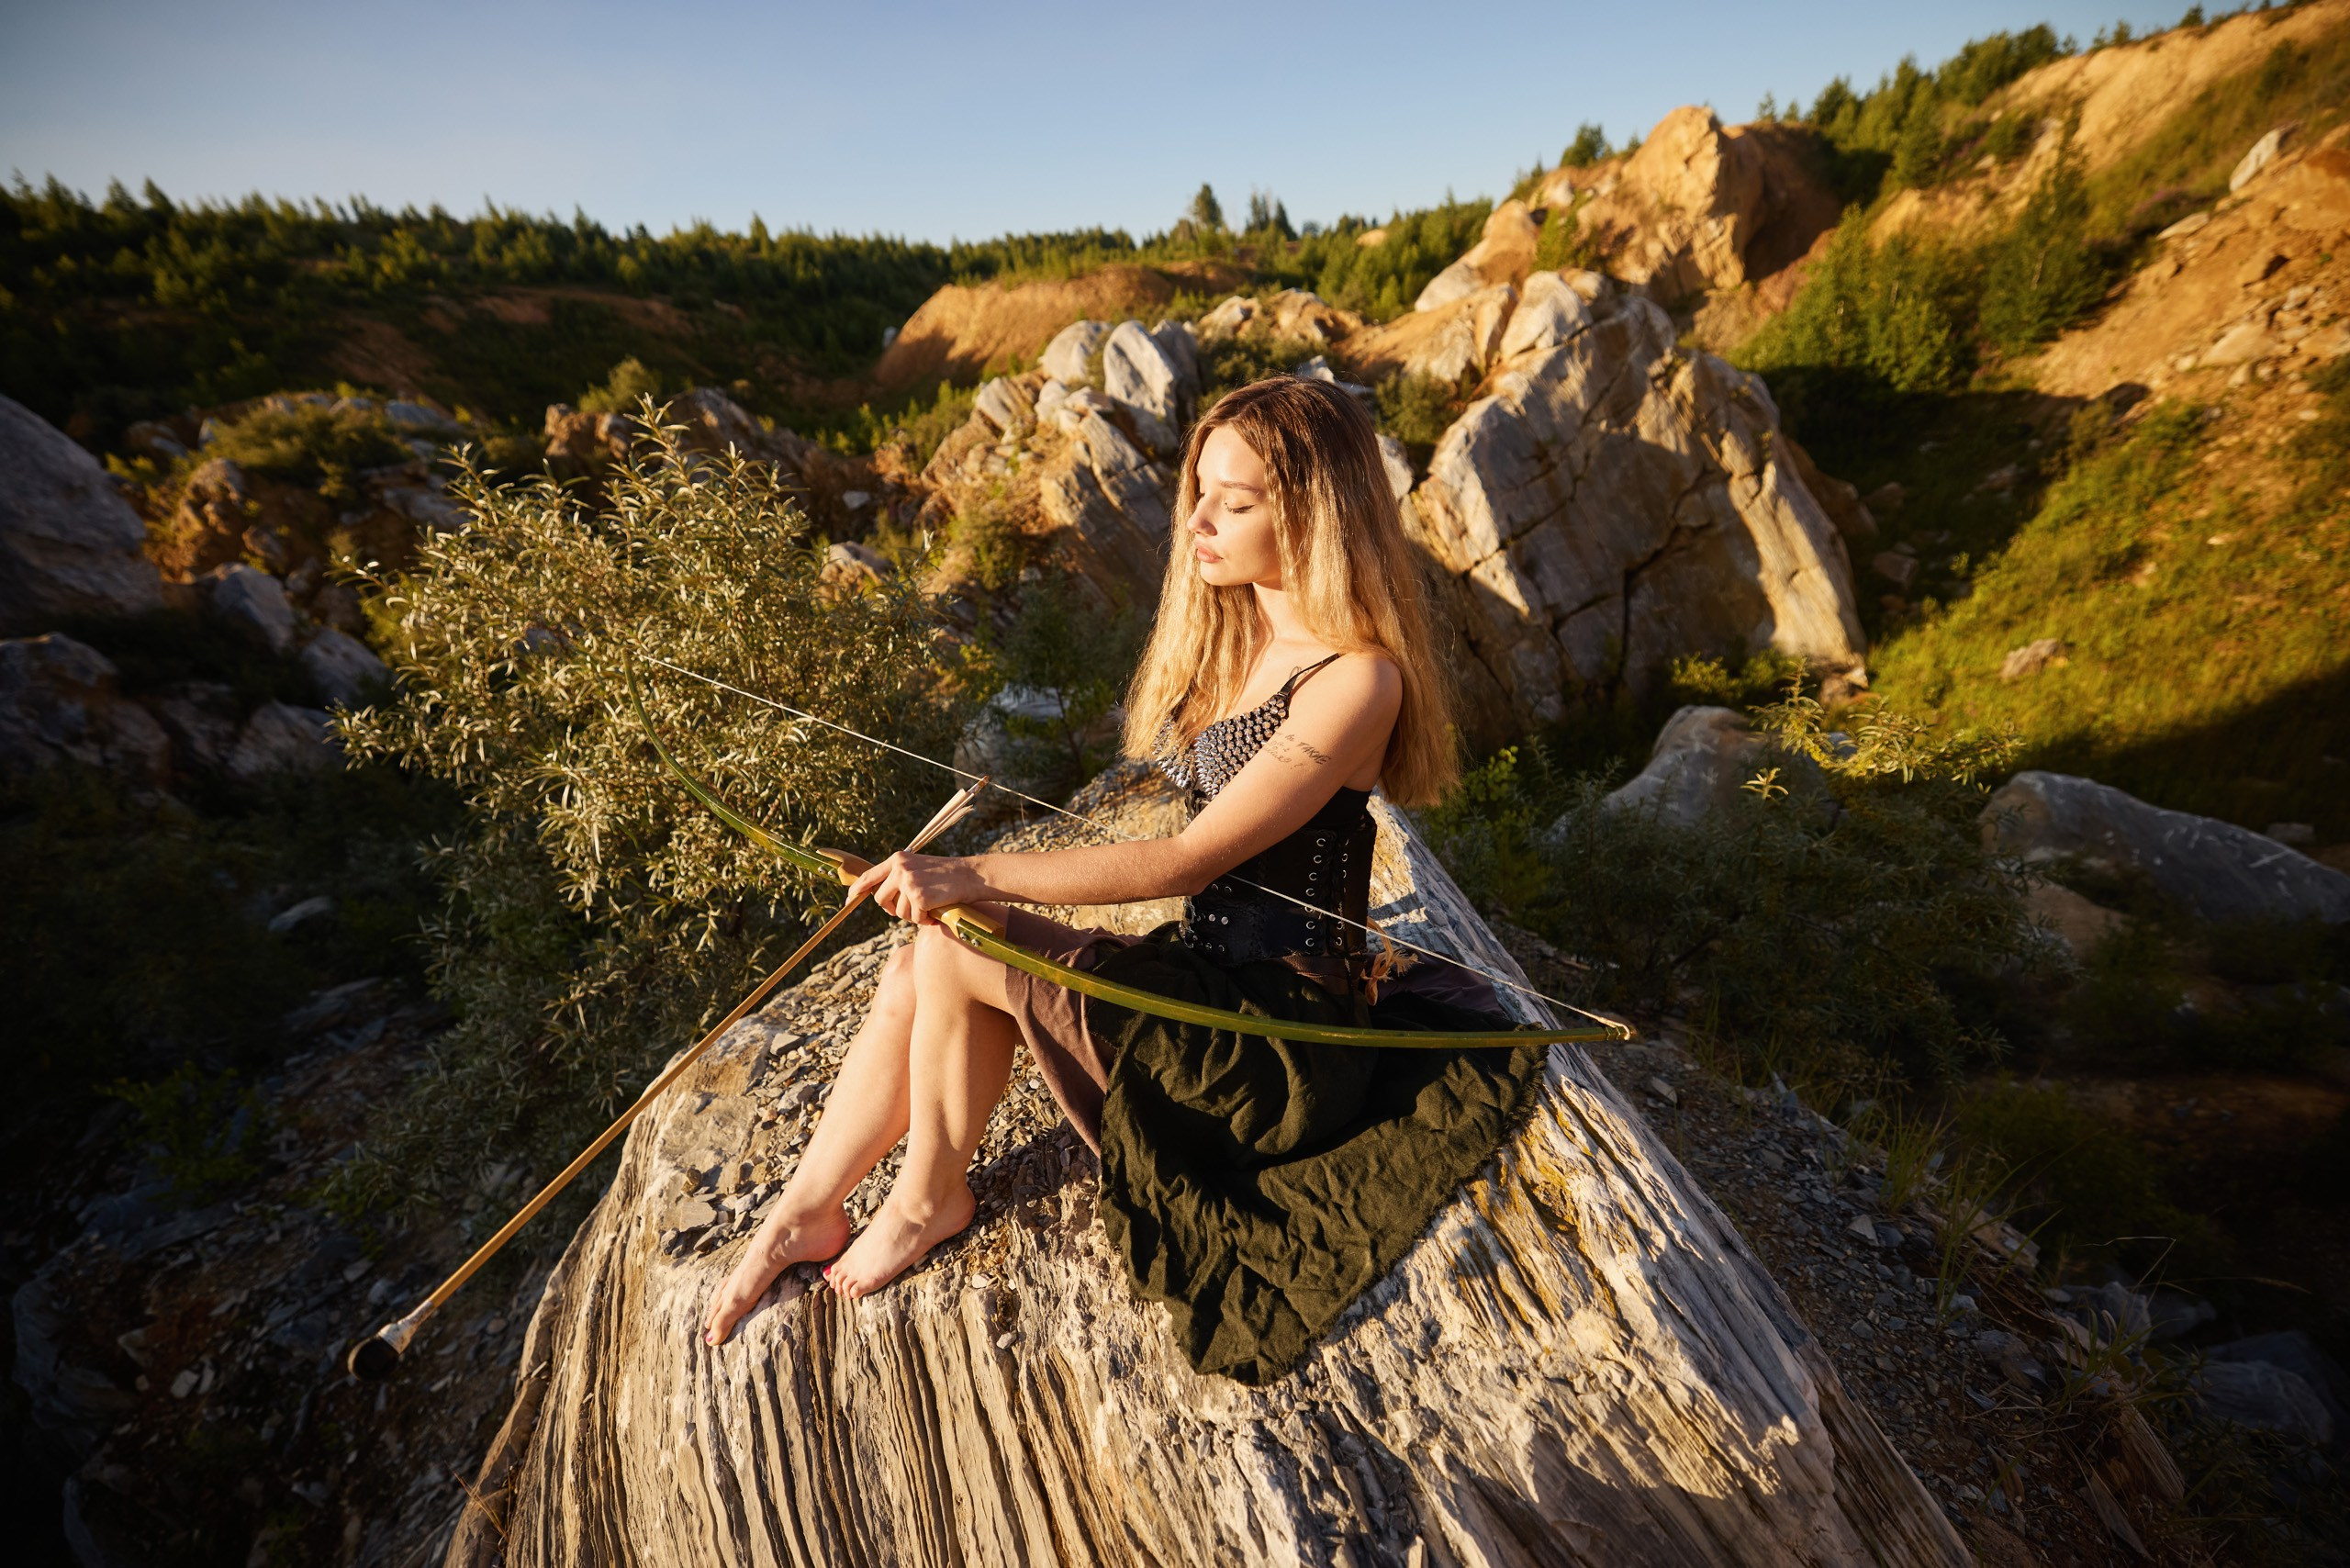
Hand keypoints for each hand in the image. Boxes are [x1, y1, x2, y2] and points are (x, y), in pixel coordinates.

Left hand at [844, 851, 989, 924]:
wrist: (971, 875)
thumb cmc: (946, 875)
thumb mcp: (918, 868)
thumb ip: (898, 877)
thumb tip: (879, 896)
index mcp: (898, 859)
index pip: (869, 876)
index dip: (856, 890)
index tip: (848, 900)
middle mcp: (900, 869)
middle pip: (881, 900)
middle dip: (893, 910)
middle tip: (911, 910)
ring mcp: (909, 882)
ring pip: (900, 912)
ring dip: (914, 915)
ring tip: (930, 906)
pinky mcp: (919, 896)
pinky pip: (915, 918)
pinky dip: (926, 920)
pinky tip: (936, 910)